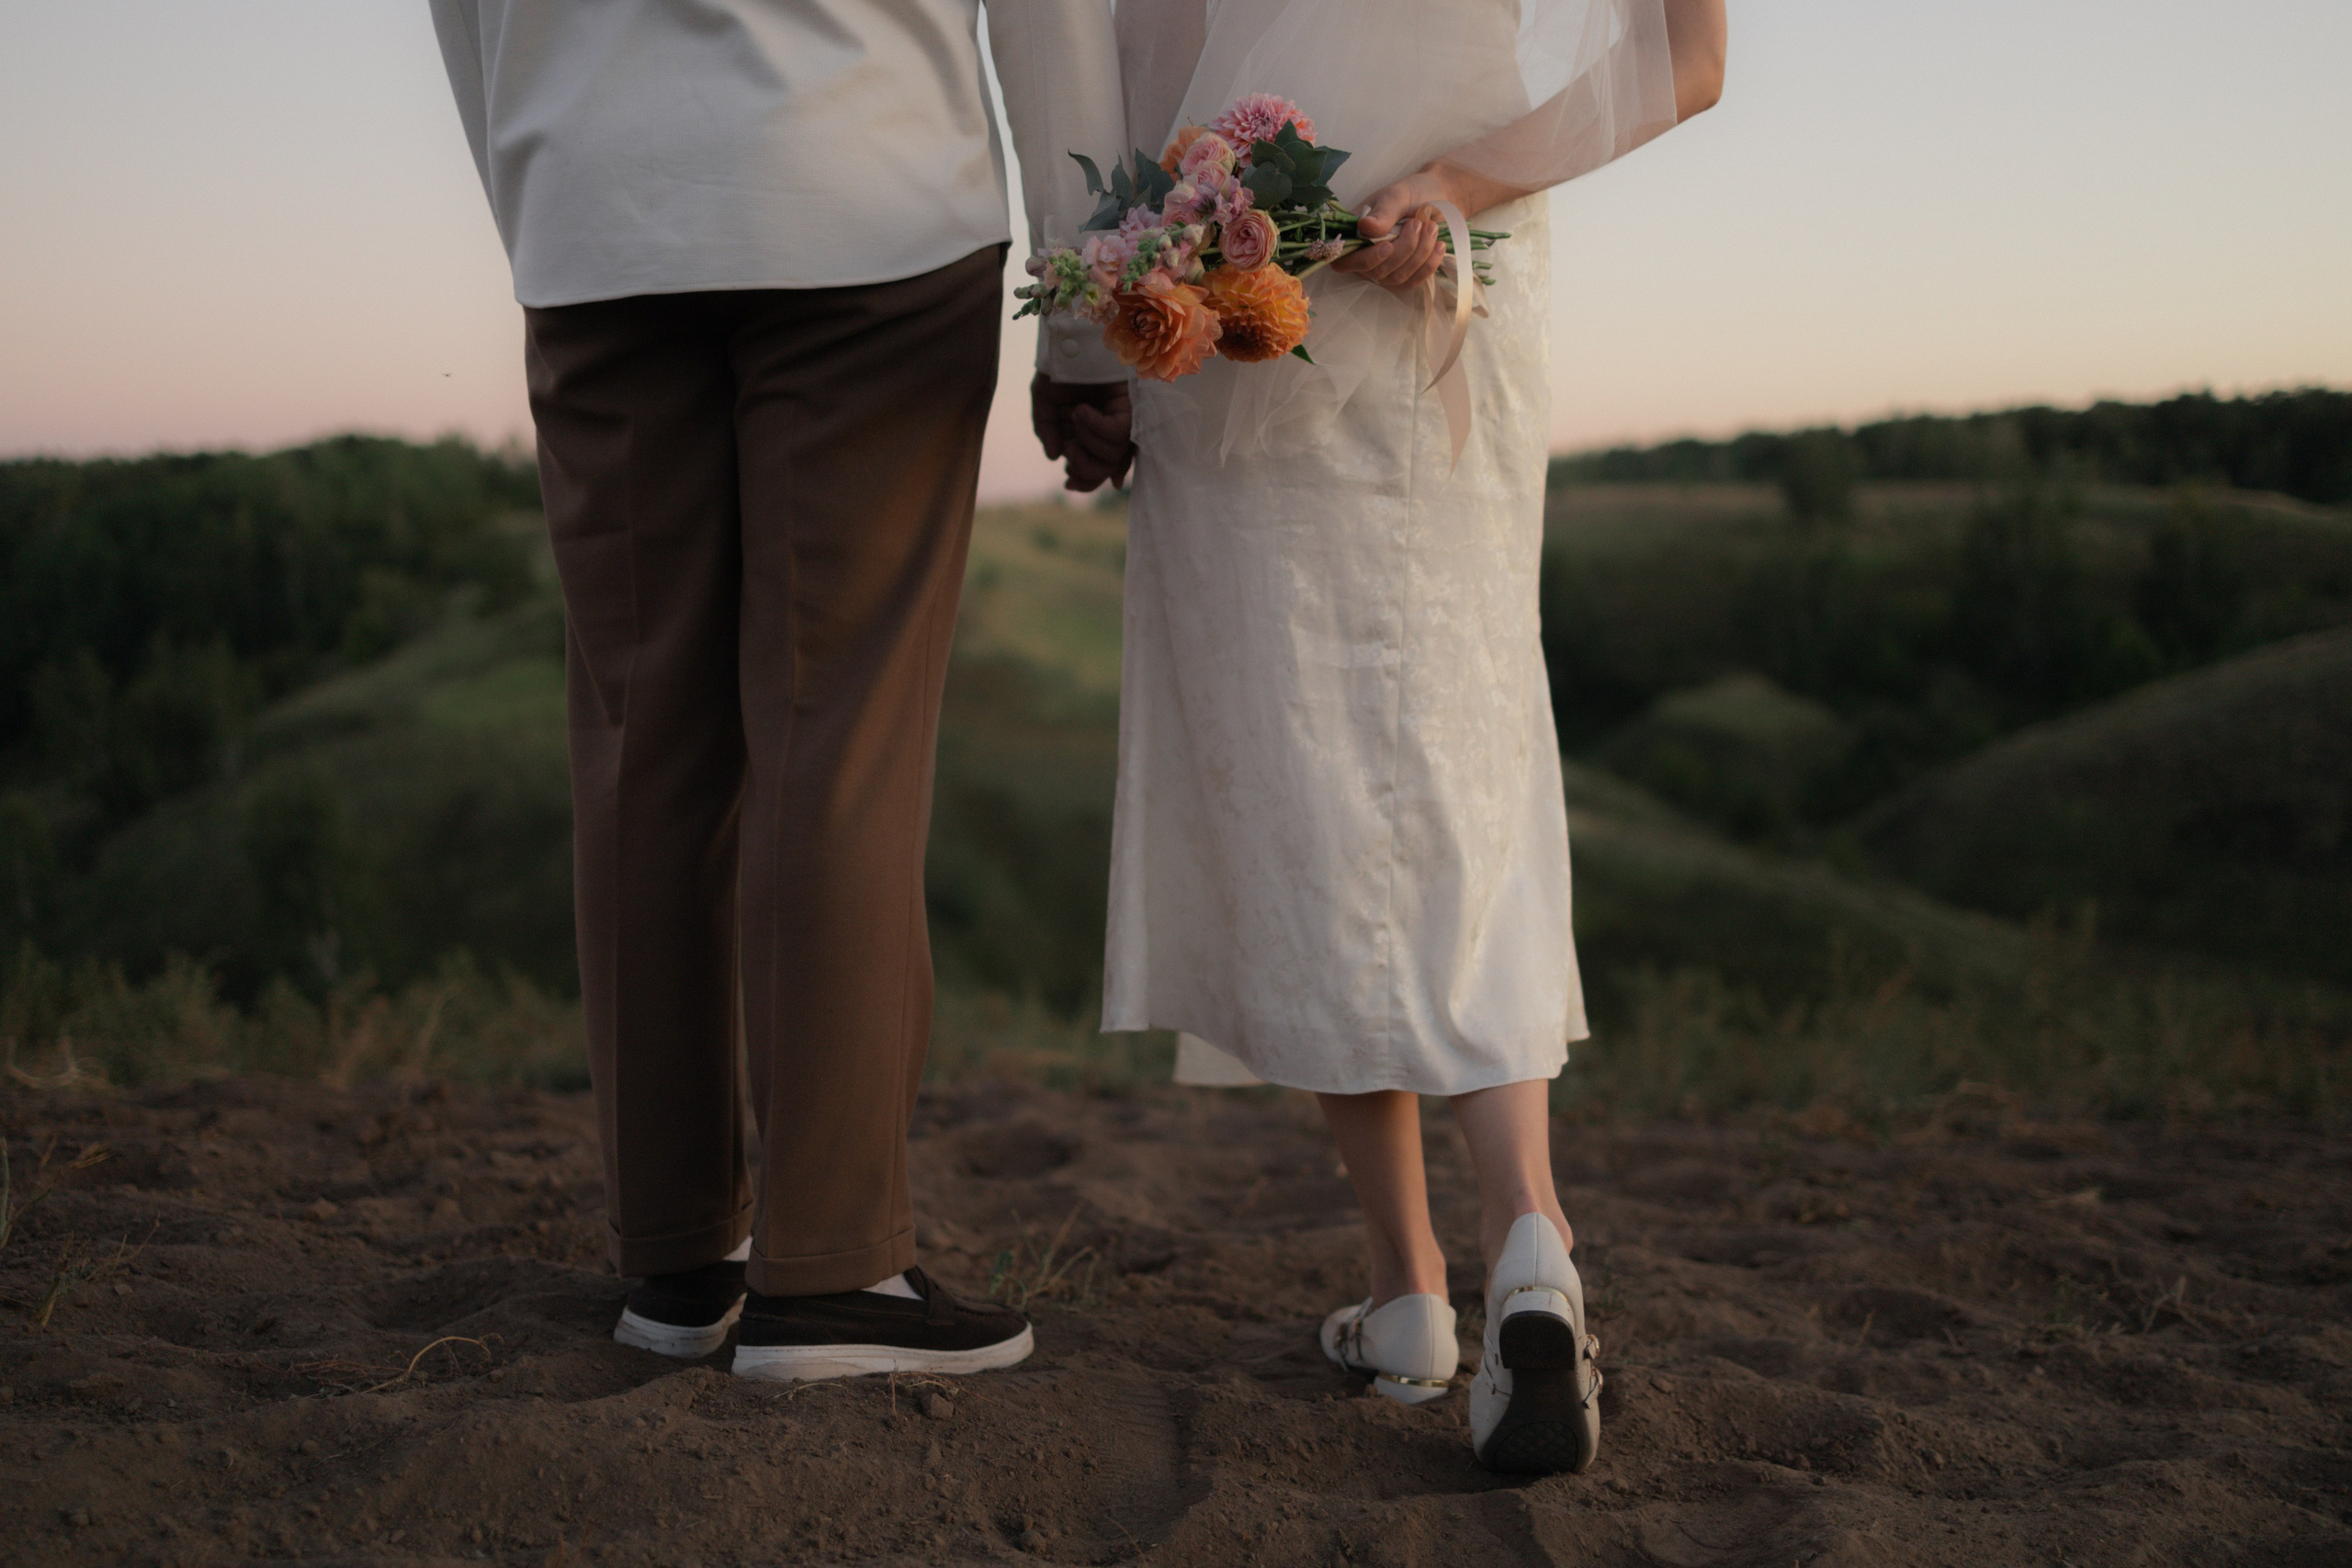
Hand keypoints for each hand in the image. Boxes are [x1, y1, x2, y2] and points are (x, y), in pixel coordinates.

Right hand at [1031, 374, 1134, 492]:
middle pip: (1107, 470)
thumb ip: (1046, 431)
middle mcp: (1106, 432)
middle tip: (1069, 448)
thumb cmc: (1059, 370)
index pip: (1095, 471)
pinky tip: (1081, 411)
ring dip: (1087, 440)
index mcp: (1087, 436)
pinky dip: (1096, 426)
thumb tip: (1054, 457)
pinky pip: (1117, 433)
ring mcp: (1119, 421)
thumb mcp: (1043, 403)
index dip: (1085, 483)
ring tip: (1074, 414)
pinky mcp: (1129, 409)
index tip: (1068, 483)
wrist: (1069, 341)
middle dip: (1085, 468)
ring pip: (1113, 455)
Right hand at [1332, 171, 1452, 294]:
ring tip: (1431, 228)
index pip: (1346, 260)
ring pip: (1397, 278)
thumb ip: (1383, 213)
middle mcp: (1365, 255)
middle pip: (1376, 271)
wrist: (1438, 197)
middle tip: (1418, 223)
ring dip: (1419, 254)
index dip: (1366, 259)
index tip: (1388, 246)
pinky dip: (1428, 265)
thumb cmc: (1413, 193)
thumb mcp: (1397, 196)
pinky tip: (1439, 246)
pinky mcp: (1404, 276)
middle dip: (1403, 249)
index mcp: (1355, 233)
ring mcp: (1385, 269)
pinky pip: (1412, 282)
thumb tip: (1364, 226)